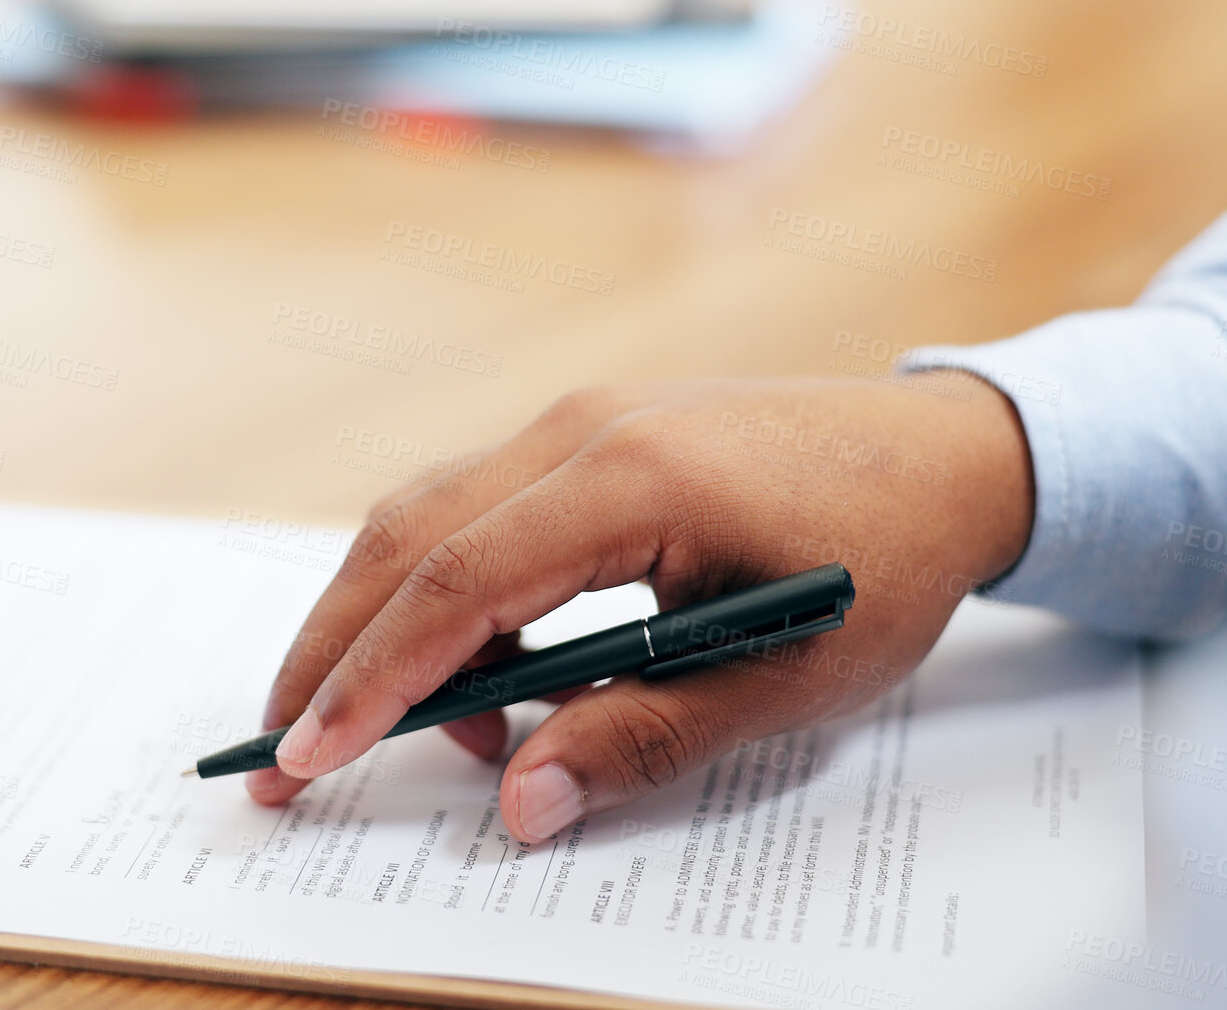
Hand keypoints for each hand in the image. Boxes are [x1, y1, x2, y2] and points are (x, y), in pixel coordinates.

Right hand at [247, 372, 1032, 843]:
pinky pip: (479, 512)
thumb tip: (520, 803)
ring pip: (429, 518)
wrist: (946, 455)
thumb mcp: (783, 676)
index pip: (458, 584)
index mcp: (632, 477)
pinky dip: (449, 596)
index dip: (372, 680)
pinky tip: (482, 676)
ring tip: (387, 733)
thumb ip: (642, 737)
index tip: (306, 757)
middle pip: (409, 538)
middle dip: (332, 651)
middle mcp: (583, 430)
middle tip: (279, 750)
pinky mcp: (588, 439)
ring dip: (383, 623)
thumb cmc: (883, 561)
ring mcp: (580, 423)